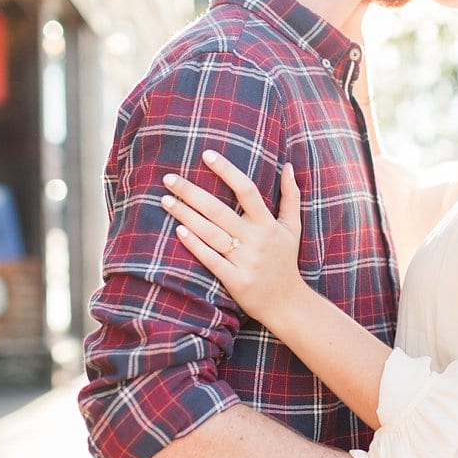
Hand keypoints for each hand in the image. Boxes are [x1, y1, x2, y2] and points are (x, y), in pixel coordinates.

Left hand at [161, 151, 308, 323]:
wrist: (287, 303)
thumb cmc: (285, 260)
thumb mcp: (293, 228)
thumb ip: (291, 196)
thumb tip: (289, 166)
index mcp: (268, 224)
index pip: (247, 190)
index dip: (227, 171)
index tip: (206, 155)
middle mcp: (256, 240)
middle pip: (219, 210)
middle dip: (191, 192)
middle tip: (168, 178)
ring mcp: (246, 261)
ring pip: (210, 233)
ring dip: (186, 215)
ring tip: (165, 200)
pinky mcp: (236, 280)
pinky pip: (211, 260)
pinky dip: (195, 245)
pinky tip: (178, 230)